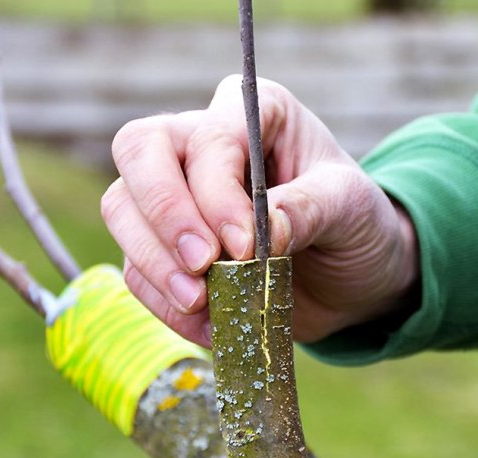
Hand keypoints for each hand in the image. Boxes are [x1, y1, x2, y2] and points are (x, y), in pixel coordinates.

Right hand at [101, 75, 418, 346]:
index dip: (215, 194)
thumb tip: (260, 234)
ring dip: (154, 264)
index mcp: (251, 114)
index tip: (246, 247)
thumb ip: (307, 210)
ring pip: (122, 209)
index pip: (208, 140)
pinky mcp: (164, 248)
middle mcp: (201, 142)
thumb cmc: (356, 225)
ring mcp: (174, 195)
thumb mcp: (351, 208)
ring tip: (200, 303)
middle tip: (202, 267)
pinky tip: (208, 324)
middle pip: (139, 152)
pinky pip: (136, 269)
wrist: (353, 278)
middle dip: (165, 216)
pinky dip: (164, 303)